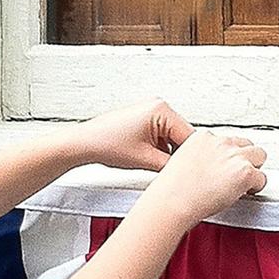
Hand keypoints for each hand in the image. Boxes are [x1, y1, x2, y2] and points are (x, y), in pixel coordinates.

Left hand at [74, 98, 195, 171]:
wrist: (86, 142)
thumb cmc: (107, 144)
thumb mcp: (147, 159)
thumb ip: (172, 165)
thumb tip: (185, 171)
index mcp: (161, 109)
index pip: (189, 136)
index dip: (191, 157)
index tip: (192, 172)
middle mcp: (158, 106)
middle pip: (182, 135)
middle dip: (179, 155)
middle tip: (175, 172)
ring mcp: (151, 112)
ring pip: (173, 137)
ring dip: (170, 153)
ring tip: (159, 166)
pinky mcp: (145, 120)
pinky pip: (163, 136)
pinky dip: (161, 149)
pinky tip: (153, 160)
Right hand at [142, 129, 267, 229]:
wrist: (174, 200)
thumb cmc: (173, 188)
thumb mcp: (182, 161)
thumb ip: (200, 158)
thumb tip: (209, 167)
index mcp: (204, 137)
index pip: (226, 140)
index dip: (228, 155)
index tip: (226, 166)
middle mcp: (221, 142)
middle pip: (246, 143)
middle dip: (245, 158)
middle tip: (238, 174)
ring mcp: (234, 156)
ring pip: (259, 155)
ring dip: (254, 168)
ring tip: (247, 182)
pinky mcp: (244, 172)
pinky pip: (262, 178)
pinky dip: (257, 187)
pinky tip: (247, 193)